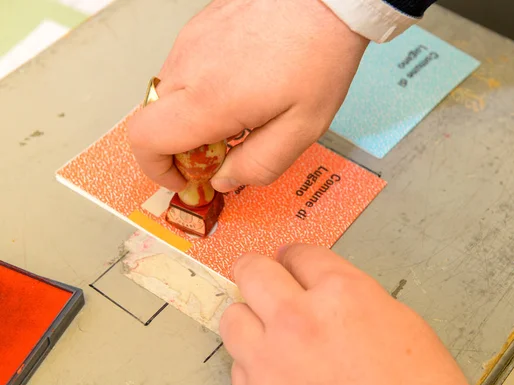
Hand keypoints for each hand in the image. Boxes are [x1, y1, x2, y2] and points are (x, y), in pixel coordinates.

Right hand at [127, 0, 367, 192]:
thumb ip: (259, 164)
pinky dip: (198, 88)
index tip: (184, 177)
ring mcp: (189, 41)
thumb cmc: (319, 57)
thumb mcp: (302, 128)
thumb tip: (223, 180)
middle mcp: (187, 67)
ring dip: (190, 115)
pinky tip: (237, 84)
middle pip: (152, 119)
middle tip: (221, 148)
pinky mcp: (198, 26)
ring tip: (237, 112)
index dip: (156, 168)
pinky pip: (182, 68)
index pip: (145, 139)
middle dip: (179, 146)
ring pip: (167, 93)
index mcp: (209, 99)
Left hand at [220, 244, 471, 384]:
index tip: (291, 261)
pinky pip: (238, 367)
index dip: (296, 257)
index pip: (299, 253)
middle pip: (253, 271)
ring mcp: (271, 360)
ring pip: (233, 318)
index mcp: (340, 293)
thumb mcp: (396, 319)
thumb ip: (350, 294)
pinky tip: (276, 370)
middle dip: (258, 270)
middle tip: (263, 277)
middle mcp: (298, 319)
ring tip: (266, 329)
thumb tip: (322, 288)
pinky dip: (254, 364)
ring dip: (250, 318)